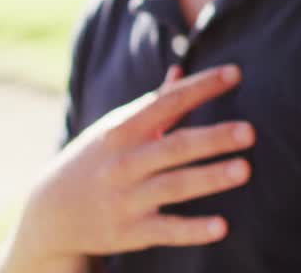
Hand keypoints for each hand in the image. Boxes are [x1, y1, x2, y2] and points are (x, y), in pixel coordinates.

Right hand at [0, 65, 254, 271]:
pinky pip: (166, 230)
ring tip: (245, 169)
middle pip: (175, 146)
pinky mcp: (130, 232)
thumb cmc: (95, 160)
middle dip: (212, 137)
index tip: (236, 73)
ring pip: (174, 186)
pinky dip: (192, 229)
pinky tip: (222, 226)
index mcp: (124, 129)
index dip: (202, 86)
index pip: (168, 102)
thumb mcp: (116, 128)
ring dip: (210, 178)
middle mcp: (126, 162)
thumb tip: (180, 69)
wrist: (50, 213)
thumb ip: (153, 103)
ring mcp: (127, 198)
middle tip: (250, 131)